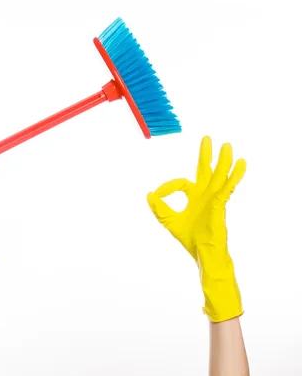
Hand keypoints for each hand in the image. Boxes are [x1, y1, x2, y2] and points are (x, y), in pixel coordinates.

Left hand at [146, 135, 245, 321]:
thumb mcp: (168, 221)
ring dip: (223, 161)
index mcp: (194, 197)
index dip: (167, 187)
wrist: (203, 254)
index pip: (182, 182)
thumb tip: (149, 194)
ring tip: (227, 145)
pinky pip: (228, 187)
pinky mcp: (220, 205)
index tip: (156, 195)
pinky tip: (241, 163)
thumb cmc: (190, 239)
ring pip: (220, 175)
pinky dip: (235, 175)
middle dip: (206, 154)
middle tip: (207, 137)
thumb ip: (159, 208)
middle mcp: (205, 195)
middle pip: (206, 170)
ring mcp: (215, 199)